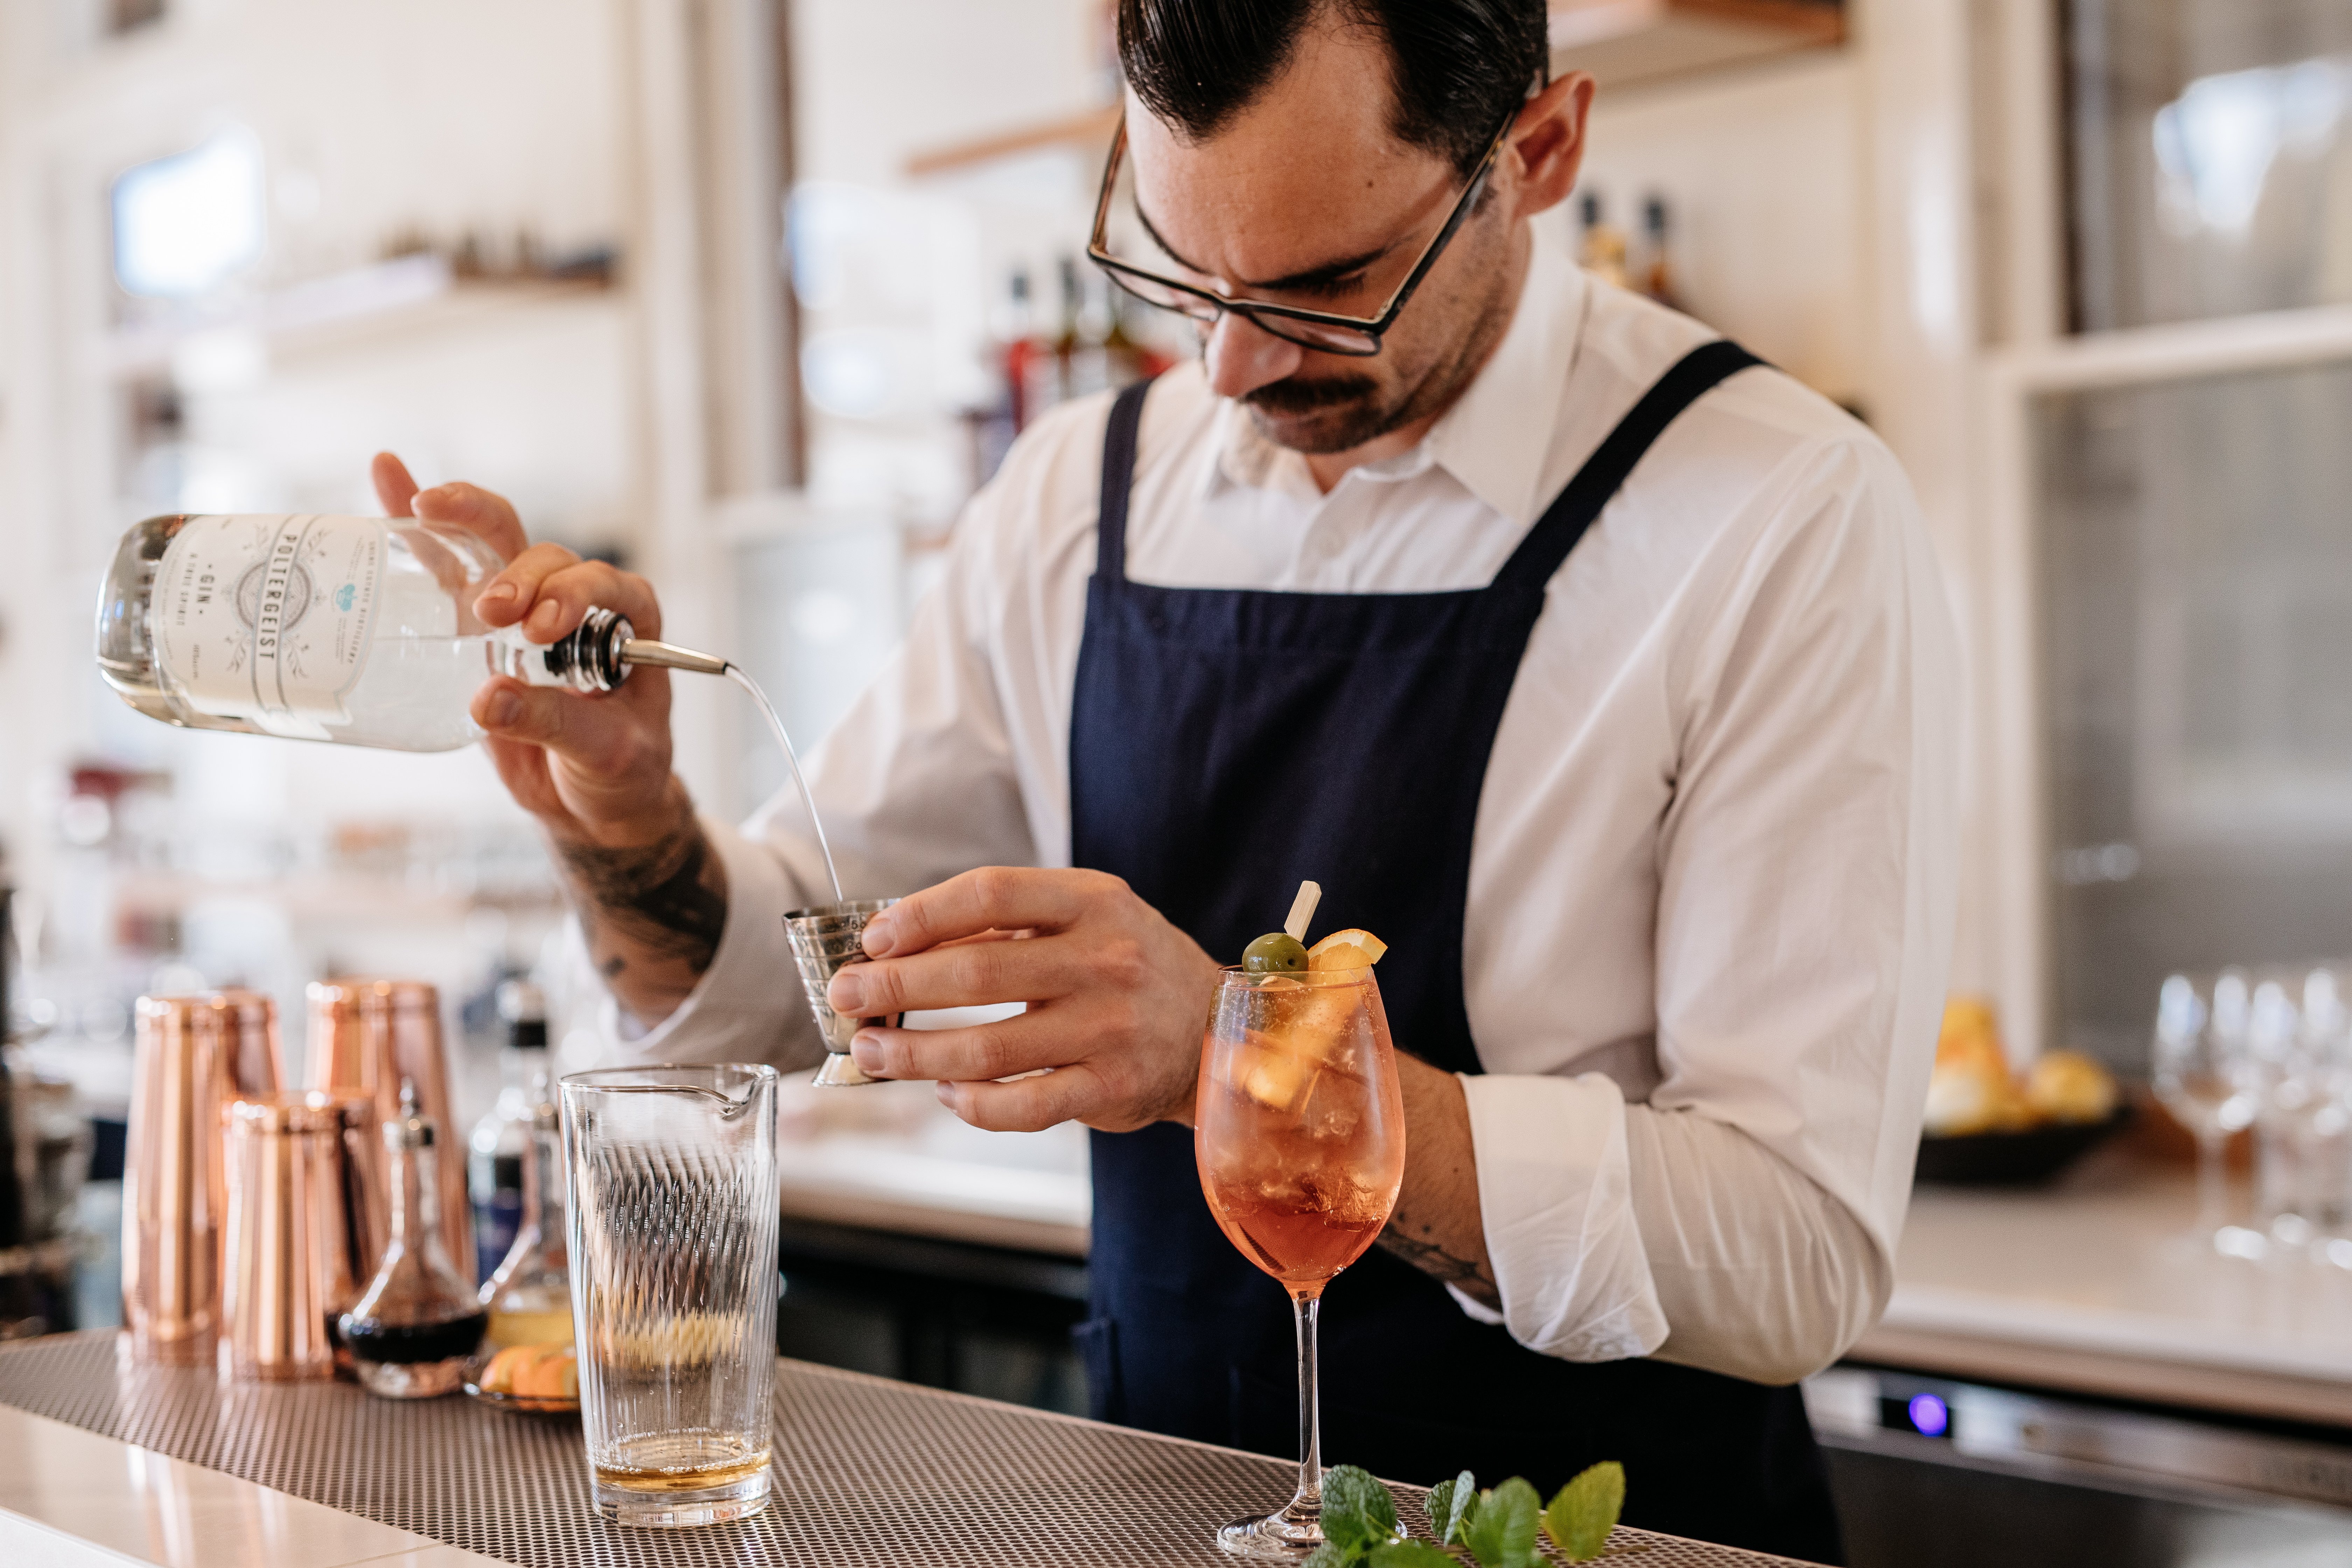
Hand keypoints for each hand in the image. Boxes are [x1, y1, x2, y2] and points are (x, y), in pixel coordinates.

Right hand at [371, 452, 684, 847]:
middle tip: (493, 611)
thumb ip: (554, 723)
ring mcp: (524, 609)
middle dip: (516, 573)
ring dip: (461, 523)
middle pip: (545, 558)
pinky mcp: (476, 627)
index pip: (603, 584)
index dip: (573, 594)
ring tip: (421, 511)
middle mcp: (574, 603)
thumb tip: (488, 699)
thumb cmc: (619, 771)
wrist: (590, 801)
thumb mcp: (605, 753)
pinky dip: (420, 526)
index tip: (543, 628)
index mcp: (628, 622)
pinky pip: (448, 567)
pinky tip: (389, 478)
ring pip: (496, 545)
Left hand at [825, 868, 1221, 1133]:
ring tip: (873, 1050)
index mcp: (1092, 902)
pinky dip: (970, 1102)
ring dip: (913, 1053)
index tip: (873, 938)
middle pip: (975, 973)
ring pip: (986, 1048)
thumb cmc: (1129, 967)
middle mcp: (1104, 960)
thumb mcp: (1084, 920)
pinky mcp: (1111, 1088)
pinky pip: (1020, 1104)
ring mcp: (1109, 1028)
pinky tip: (945, 1091)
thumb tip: (900, 947)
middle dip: (895, 986)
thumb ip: (1006, 926)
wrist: (1218, 1030)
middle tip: (847, 996)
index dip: (921, 914)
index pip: (990, 893)